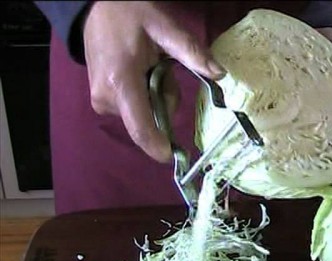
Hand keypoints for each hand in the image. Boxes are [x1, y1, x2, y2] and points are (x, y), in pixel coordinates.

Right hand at [83, 1, 225, 162]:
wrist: (94, 4)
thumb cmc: (130, 14)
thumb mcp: (165, 28)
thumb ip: (191, 53)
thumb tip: (220, 75)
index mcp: (121, 82)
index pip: (141, 127)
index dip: (158, 146)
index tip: (173, 157)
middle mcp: (106, 98)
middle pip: (149, 119)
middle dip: (164, 100)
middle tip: (160, 67)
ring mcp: (100, 100)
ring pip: (143, 114)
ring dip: (154, 95)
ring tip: (147, 64)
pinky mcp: (100, 100)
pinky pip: (133, 108)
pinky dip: (143, 94)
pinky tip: (139, 70)